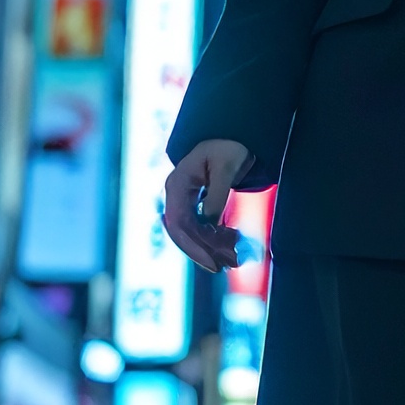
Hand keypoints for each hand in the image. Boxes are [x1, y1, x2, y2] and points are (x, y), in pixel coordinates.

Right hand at [163, 139, 255, 270]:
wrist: (230, 137)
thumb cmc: (229, 147)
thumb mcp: (226, 169)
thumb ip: (217, 195)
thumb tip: (210, 223)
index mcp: (178, 182)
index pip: (179, 221)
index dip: (194, 244)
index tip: (212, 261)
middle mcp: (174, 192)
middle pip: (180, 231)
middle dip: (200, 251)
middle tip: (222, 268)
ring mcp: (181, 198)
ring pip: (187, 232)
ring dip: (206, 248)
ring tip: (228, 261)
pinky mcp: (191, 203)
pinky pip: (195, 226)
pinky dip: (209, 238)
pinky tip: (226, 246)